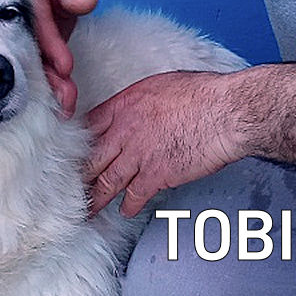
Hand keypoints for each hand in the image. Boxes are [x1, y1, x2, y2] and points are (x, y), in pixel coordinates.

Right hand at [21, 0, 99, 117]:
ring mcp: (26, 40)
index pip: (35, 22)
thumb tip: (83, 1)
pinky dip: (54, 86)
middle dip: (47, 76)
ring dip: (51, 86)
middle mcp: (17, 24)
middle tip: (64, 96)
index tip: (65, 65)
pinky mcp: (37, 52)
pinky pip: (44, 69)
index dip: (49, 44)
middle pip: (29, 51)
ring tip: (66, 105)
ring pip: (36, 65)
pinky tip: (63, 104)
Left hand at [85, 71, 245, 216]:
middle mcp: (125, 131)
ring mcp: (138, 155)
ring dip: (95, 198)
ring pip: (106, 182)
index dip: (81, 143)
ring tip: (87, 209)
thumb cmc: (203, 94)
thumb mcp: (162, 85)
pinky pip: (134, 196)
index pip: (90, 126)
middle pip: (92, 158)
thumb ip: (143, 101)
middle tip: (70, 188)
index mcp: (125, 105)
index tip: (75, 154)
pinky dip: (129, 206)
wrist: (225, 113)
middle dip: (80, 176)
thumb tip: (142, 109)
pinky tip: (125, 210)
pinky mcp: (155, 176)